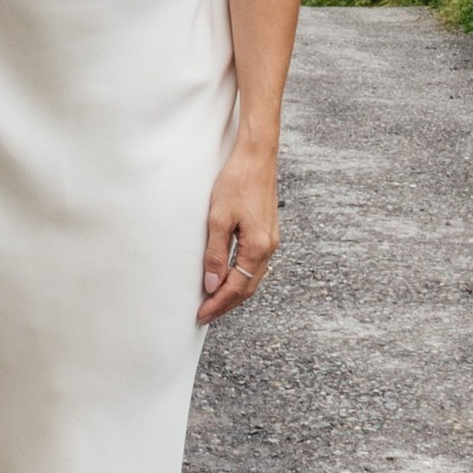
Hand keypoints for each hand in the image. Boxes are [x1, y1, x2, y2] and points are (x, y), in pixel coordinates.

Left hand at [199, 141, 280, 321]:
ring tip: (214, 300)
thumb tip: (212, 286)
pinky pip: (254, 264)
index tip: (201, 315)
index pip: (237, 288)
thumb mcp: (218, 219)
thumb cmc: (236, 182)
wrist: (257, 157)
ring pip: (252, 277)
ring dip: (234, 291)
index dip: (218, 304)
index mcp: (258, 248)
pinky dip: (240, 276)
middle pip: (248, 287)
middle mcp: (269, 247)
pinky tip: (228, 276)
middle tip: (205, 314)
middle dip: (226, 303)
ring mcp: (270, 240)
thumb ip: (215, 255)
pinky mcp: (267, 232)